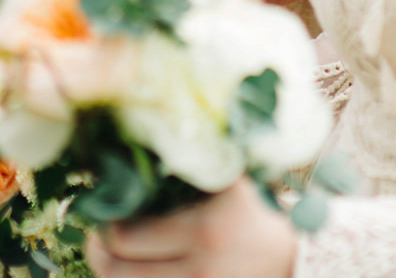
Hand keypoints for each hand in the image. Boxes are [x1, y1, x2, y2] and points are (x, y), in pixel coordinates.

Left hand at [87, 181, 296, 277]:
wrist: (297, 261)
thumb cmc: (253, 211)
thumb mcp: (227, 181)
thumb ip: (191, 161)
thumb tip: (139, 132)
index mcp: (202, 229)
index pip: (123, 237)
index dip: (102, 226)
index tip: (101, 210)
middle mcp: (200, 269)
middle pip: (116, 272)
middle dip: (99, 252)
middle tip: (97, 237)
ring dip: (113, 272)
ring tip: (112, 255)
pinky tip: (135, 269)